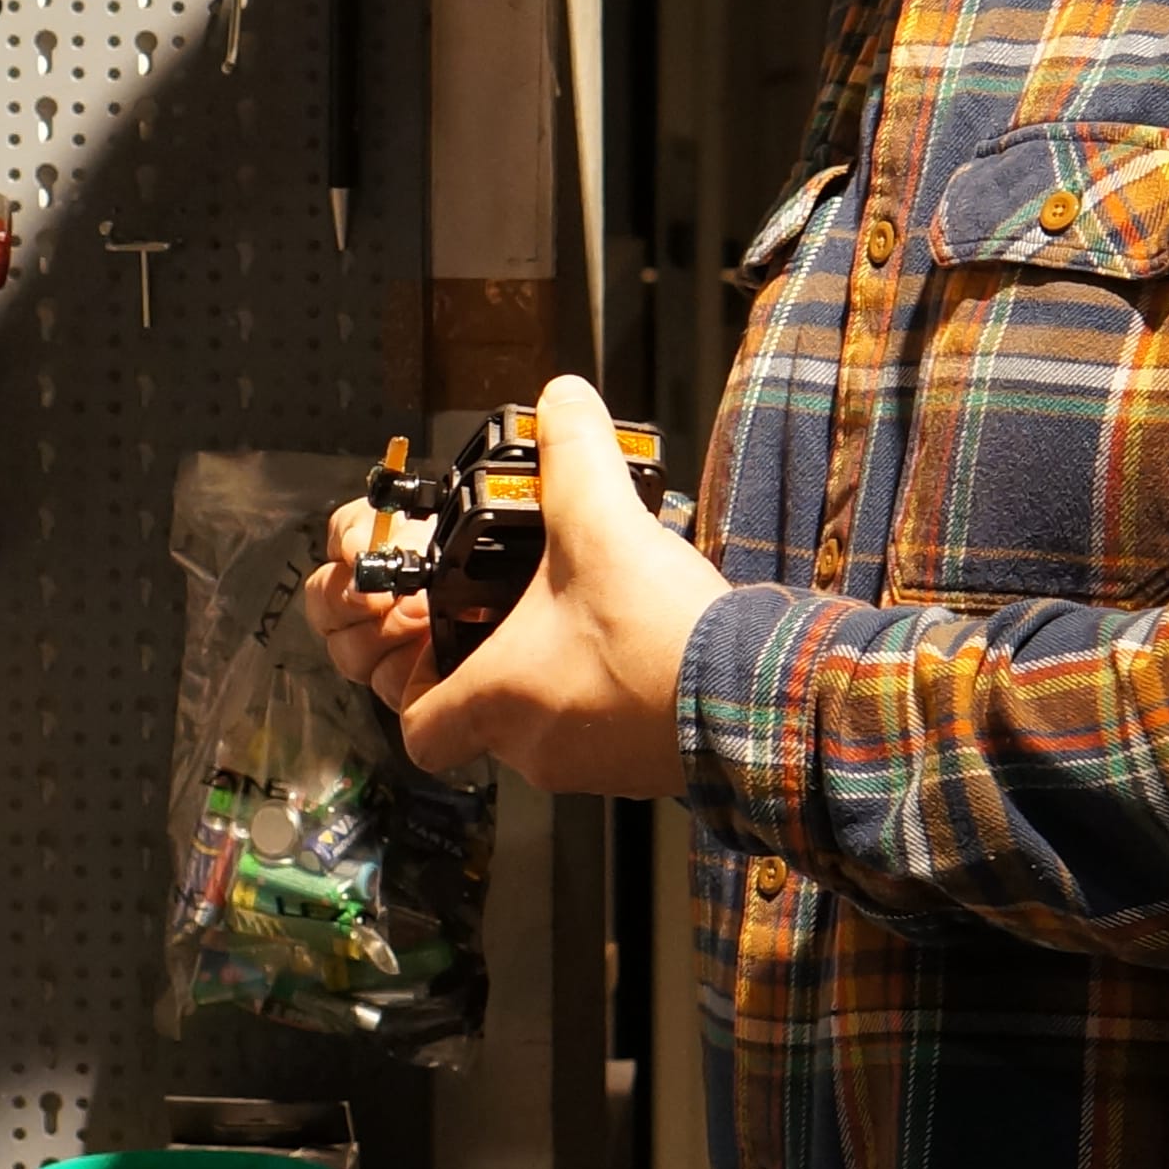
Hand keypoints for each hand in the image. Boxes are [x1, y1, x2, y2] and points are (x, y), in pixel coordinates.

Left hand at [303, 376, 722, 802]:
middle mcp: (534, 748)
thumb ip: (572, 452)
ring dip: (560, 674)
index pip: (418, 731)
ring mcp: (588, 766)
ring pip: (547, 724)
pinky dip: (610, 692)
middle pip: (485, 717)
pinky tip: (639, 643)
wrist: (752, 695)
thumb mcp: (601, 521)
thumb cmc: (659, 635)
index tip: (439, 645)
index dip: (416, 686)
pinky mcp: (638, 768)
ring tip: (594, 616)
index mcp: (497, 699)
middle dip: (503, 661)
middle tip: (532, 609)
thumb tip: (561, 400)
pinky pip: (603, 733)